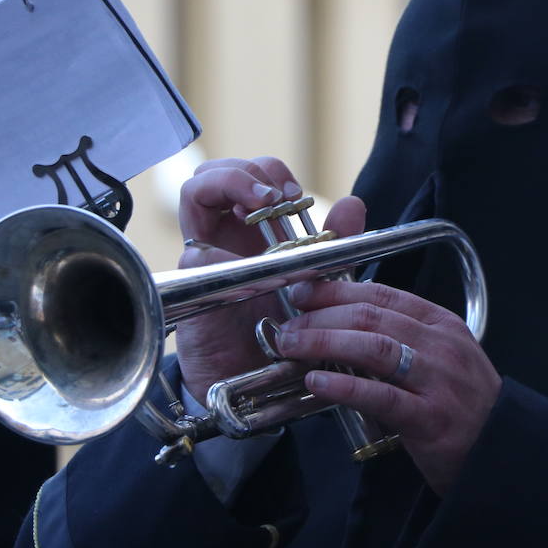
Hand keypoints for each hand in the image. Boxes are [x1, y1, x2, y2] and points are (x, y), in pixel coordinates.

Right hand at [175, 157, 363, 402]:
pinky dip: (216, 248)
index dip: (269, 171)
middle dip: (248, 170)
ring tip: (258, 205)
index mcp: (253, 230)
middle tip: (275, 197)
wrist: (254, 377)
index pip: (250, 175)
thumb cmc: (279, 329)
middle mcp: (224, 234)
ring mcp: (204, 254)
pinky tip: (239, 259)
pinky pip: (193, 252)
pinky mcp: (193, 284)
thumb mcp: (316, 282)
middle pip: (217, 170)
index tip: (295, 195)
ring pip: (194, 191)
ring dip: (227, 184)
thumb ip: (334, 243)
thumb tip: (354, 204)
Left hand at [276, 279, 501, 494]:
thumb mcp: (441, 358)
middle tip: (288, 326)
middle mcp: (441, 346)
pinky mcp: (431, 419)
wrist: (502, 453)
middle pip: (372, 317)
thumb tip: (343, 324)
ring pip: (374, 348)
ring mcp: (438, 381)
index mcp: (442, 325)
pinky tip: (316, 382)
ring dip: (325, 342)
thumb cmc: (463, 406)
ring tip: (292, 346)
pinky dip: (344, 385)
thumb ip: (401, 339)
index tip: (303, 291)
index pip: (383, 294)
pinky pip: (381, 396)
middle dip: (321, 316)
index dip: (337, 289)